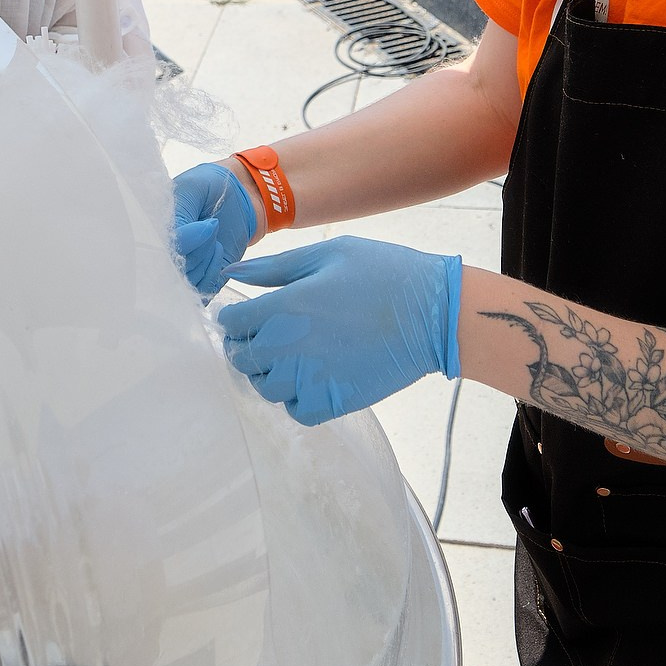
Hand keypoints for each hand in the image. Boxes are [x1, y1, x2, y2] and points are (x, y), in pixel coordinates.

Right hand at [170, 160, 257, 295]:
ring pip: (187, 282)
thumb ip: (180, 213)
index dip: (186, 241)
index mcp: (151, 225)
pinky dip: (213, 273)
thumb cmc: (211, 185)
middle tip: (212, 224)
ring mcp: (179, 268)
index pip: (159, 248)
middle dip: (200, 249)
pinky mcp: (198, 280)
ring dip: (207, 259)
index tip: (208, 224)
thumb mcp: (192, 189)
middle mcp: (161, 251)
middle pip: (174, 269)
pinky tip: (218, 250)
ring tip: (214, 236)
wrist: (240, 194)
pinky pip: (201, 291)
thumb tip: (180, 239)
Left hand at [218, 237, 461, 424]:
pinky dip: (296, 399)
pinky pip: (296, 411)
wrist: (434, 314)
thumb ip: (274, 267)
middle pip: (242, 358)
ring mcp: (311, 378)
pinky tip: (310, 379)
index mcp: (285, 306)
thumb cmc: (382, 273)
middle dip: (246, 346)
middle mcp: (290, 346)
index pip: (231, 323)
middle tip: (266, 335)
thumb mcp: (327, 254)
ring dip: (269, 374)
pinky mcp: (335, 401)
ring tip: (289, 357)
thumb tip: (231, 273)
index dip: (233, 318)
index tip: (246, 314)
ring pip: (265, 388)